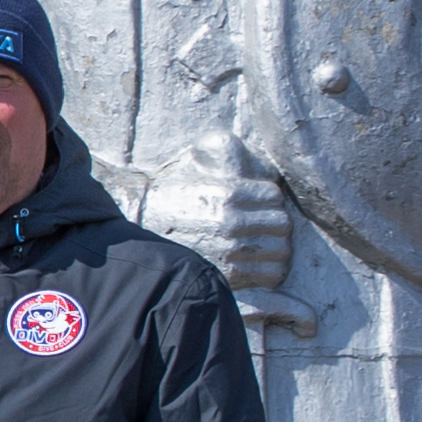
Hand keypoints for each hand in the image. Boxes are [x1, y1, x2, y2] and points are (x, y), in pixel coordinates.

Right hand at [147, 134, 303, 323]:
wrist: (139, 227)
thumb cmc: (171, 191)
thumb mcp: (194, 158)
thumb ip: (226, 146)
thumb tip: (255, 155)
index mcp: (226, 193)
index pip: (274, 196)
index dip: (267, 196)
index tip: (255, 200)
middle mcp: (230, 223)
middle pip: (281, 224)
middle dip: (273, 221)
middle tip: (259, 221)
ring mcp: (229, 252)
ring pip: (280, 250)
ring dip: (274, 246)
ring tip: (258, 240)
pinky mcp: (227, 275)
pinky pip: (270, 275)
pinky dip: (268, 268)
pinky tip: (254, 260)